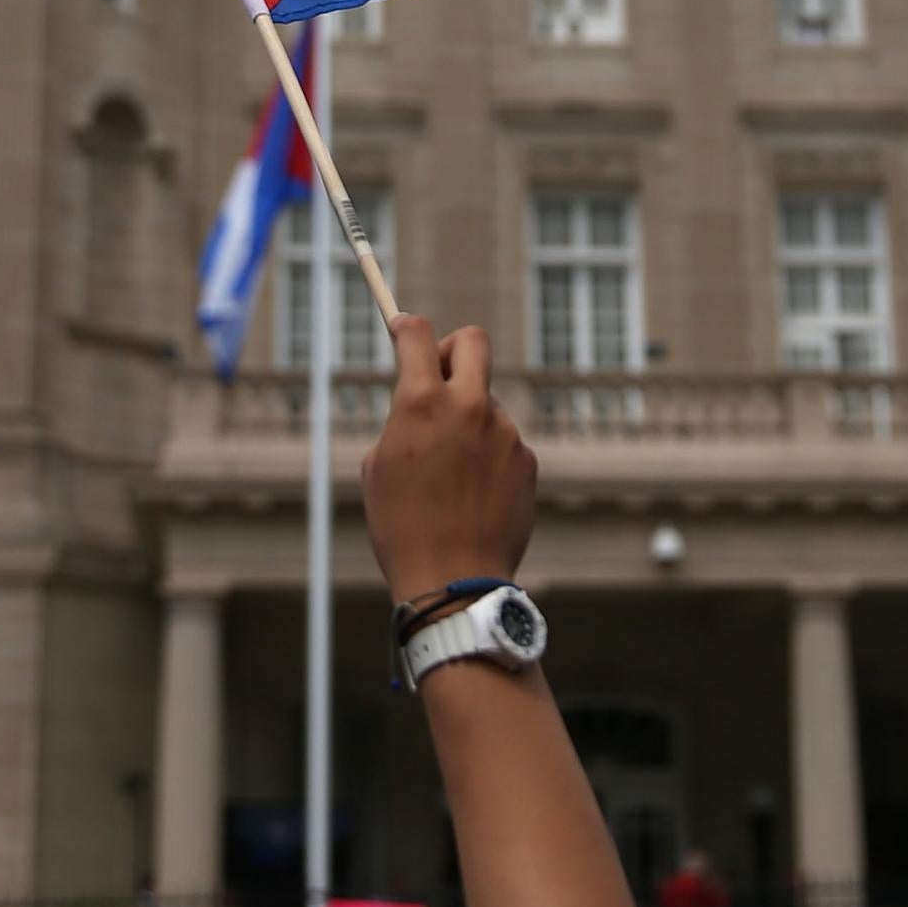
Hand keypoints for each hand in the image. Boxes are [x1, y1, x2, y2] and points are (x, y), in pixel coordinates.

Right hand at [362, 316, 538, 603]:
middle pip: (472, 341)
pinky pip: (503, 442)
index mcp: (421, 404)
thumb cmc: (402, 528)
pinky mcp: (527, 459)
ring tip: (450, 476)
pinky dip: (488, 456)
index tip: (400, 329)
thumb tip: (420, 401)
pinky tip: (473, 495)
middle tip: (440, 375)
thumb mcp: (380, 467)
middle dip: (453, 348)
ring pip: (485, 404)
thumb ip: (403, 421)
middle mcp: (468, 407)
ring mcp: (504, 432)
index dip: (405, 325)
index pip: (418, 334)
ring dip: (468, 421)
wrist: (453, 580)